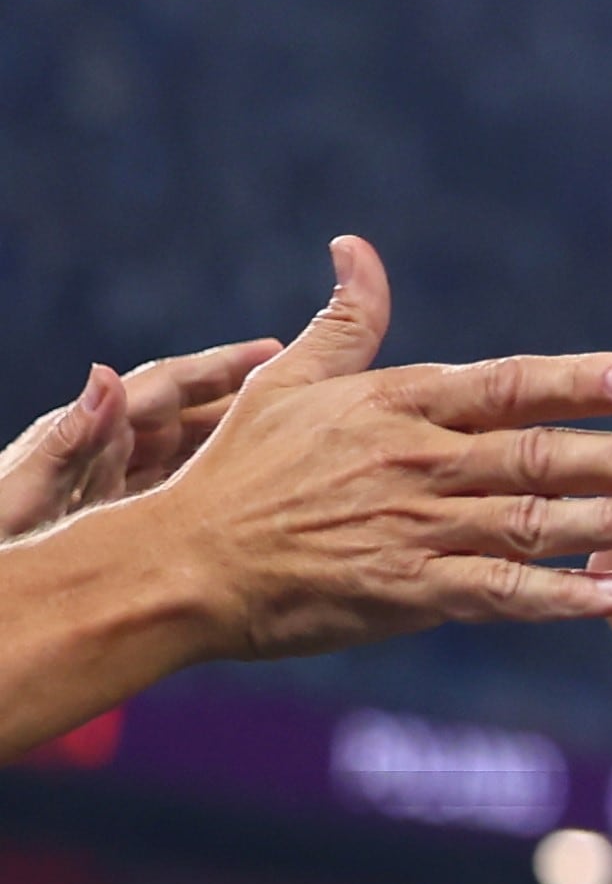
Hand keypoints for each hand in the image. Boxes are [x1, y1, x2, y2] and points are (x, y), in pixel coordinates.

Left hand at [0, 339, 278, 540]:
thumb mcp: (19, 501)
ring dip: (242, 443)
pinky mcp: (120, 532)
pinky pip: (185, 501)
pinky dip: (225, 491)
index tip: (275, 351)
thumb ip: (63, 443)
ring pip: (191, 459)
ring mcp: (114, 496)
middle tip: (310, 385)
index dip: (219, 369)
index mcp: (81, 440)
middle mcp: (102, 459)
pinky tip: (261, 498)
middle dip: (244, 397)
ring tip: (300, 437)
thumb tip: (107, 375)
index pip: (161, 389)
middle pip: (186, 417)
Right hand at [156, 238, 611, 652]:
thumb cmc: (241, 469)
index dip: (574, 381)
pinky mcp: (404, 591)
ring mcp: (412, 530)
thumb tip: (354, 247)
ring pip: (526, 523)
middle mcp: (414, 464)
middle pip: (532, 456)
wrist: (183, 564)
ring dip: (605, 522)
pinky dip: (555, 598)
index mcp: (396, 407)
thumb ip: (345, 320)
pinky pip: (493, 595)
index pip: (503, 386)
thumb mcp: (285, 380)